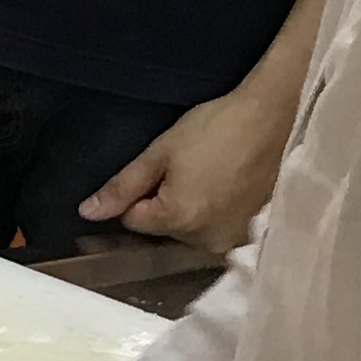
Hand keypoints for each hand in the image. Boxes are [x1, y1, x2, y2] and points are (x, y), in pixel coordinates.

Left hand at [82, 83, 291, 247]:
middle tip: (186, 167)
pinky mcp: (250, 233)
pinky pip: (215, 229)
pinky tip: (224, 185)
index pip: (133, 220)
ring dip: (189, 210)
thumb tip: (88, 213)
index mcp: (178, 220)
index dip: (137, 193)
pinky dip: (213, 211)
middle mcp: (204, 241)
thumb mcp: (160, 152)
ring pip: (189, 231)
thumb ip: (122, 187)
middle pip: (163, 230)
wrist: (272, 119)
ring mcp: (231, 240)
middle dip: (164, 203)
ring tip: (208, 174)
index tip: (158, 168)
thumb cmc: (216, 128)